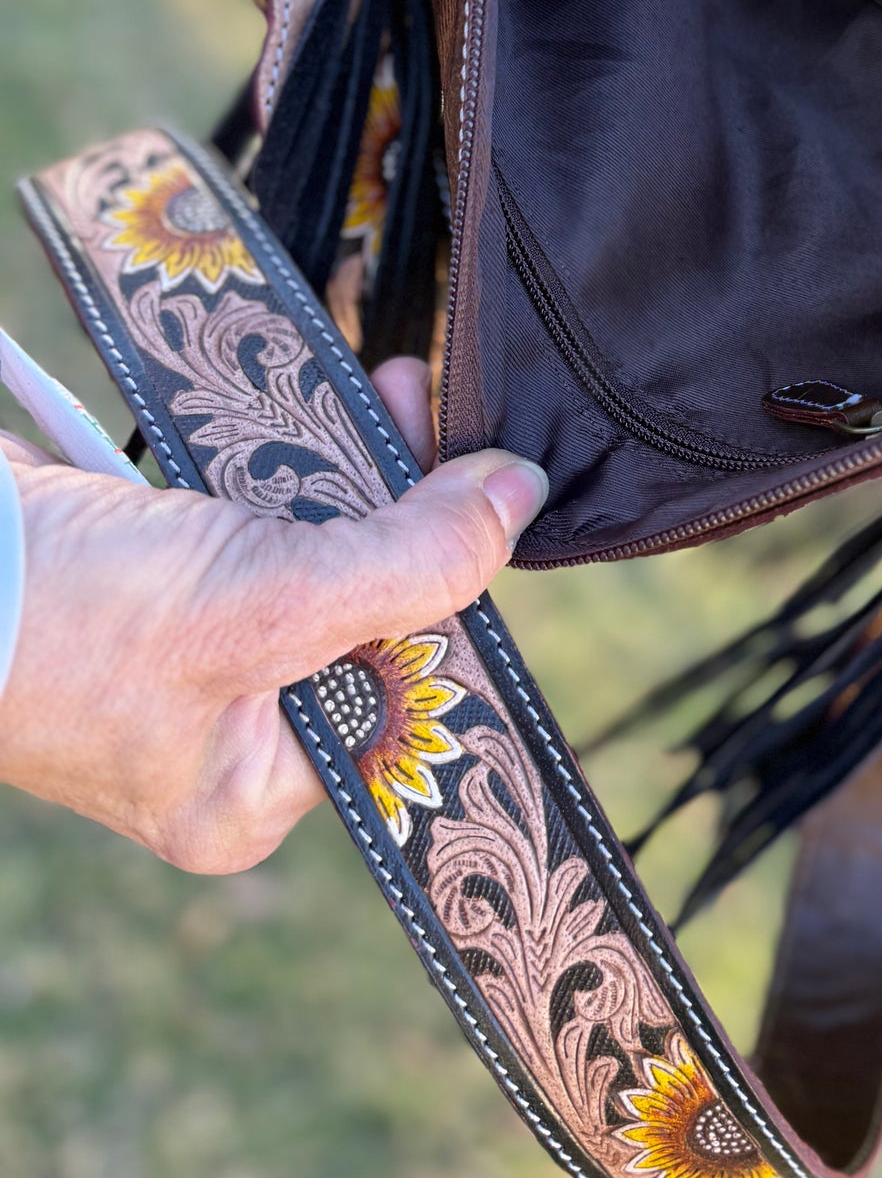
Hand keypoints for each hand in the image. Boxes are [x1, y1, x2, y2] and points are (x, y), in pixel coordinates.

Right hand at [0, 358, 546, 874]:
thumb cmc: (66, 620)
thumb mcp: (267, 602)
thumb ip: (409, 563)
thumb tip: (520, 500)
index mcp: (255, 788)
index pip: (407, 691)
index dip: (458, 591)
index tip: (494, 495)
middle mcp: (228, 730)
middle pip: (366, 610)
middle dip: (409, 511)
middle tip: (432, 417)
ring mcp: (186, 648)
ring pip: (316, 550)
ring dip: (357, 468)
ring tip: (392, 389)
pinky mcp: (155, 572)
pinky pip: (255, 515)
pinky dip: (290, 457)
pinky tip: (329, 402)